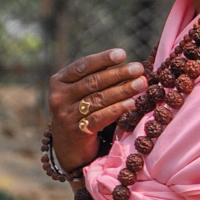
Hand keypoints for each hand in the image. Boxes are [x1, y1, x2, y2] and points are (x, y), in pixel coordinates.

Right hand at [48, 49, 147, 171]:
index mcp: (59, 81)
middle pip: (92, 82)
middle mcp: (58, 97)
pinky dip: (117, 109)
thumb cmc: (79, 110)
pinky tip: (131, 103)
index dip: (103, 59)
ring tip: (141, 83)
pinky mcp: (76, 131)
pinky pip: (100, 118)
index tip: (122, 54)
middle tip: (138, 69)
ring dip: (122, 90)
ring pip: (98, 99)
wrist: (68, 145)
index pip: (82, 66)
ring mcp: (66, 115)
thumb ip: (94, 77)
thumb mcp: (79, 91)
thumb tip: (128, 65)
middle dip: (118, 74)